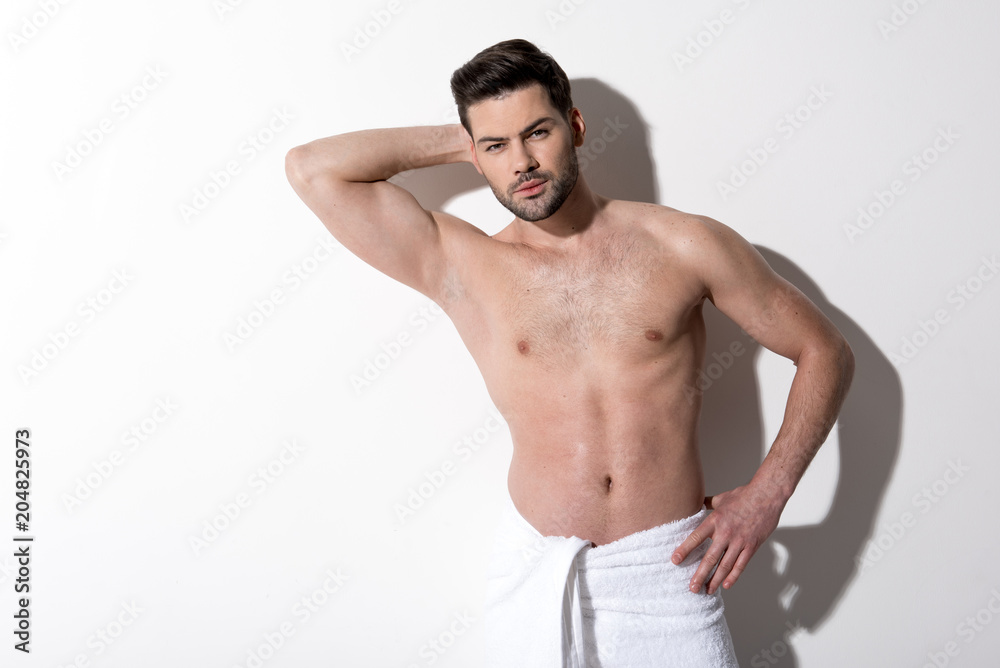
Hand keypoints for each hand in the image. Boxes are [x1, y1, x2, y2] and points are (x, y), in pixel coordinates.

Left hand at [671, 482, 785, 594]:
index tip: (675, 561)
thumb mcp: (721, 499)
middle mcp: (726, 533)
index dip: (685, 550)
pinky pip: (741, 565)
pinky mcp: (752, 546)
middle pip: (710, 558)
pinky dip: (733, 576)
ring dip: (715, 580)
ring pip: (725, 565)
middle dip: (700, 574)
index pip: (696, 538)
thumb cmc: (743, 495)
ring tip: (707, 590)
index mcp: (715, 520)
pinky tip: (725, 585)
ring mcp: (739, 541)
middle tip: (692, 588)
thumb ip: (707, 504)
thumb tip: (695, 503)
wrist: (767, 495)